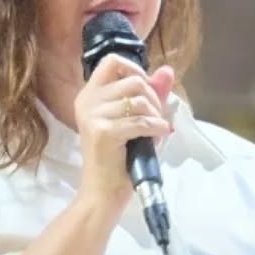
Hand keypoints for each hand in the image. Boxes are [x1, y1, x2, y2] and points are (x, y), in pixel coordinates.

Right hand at [72, 53, 174, 217]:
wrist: (103, 193)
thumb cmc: (119, 159)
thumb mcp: (135, 120)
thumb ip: (150, 94)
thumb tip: (168, 70)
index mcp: (89, 95)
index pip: (112, 61)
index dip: (135, 69)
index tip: (146, 89)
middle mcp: (87, 101)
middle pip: (133, 80)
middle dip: (153, 98)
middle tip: (156, 118)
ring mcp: (92, 116)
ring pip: (138, 100)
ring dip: (155, 115)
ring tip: (155, 130)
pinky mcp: (102, 132)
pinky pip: (140, 121)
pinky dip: (156, 127)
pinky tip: (159, 135)